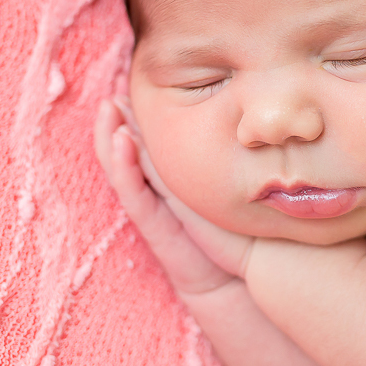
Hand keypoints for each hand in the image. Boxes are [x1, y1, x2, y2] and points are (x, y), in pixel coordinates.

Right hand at [94, 97, 254, 292]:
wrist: (257, 276)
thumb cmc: (254, 228)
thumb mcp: (236, 187)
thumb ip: (234, 155)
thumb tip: (246, 114)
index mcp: (176, 185)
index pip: (148, 147)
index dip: (134, 121)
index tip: (128, 90)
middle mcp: (162, 198)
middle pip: (127, 157)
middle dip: (115, 126)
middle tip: (109, 98)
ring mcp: (157, 213)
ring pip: (123, 173)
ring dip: (111, 142)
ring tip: (107, 111)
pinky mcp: (159, 229)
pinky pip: (136, 196)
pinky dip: (125, 169)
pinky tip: (121, 143)